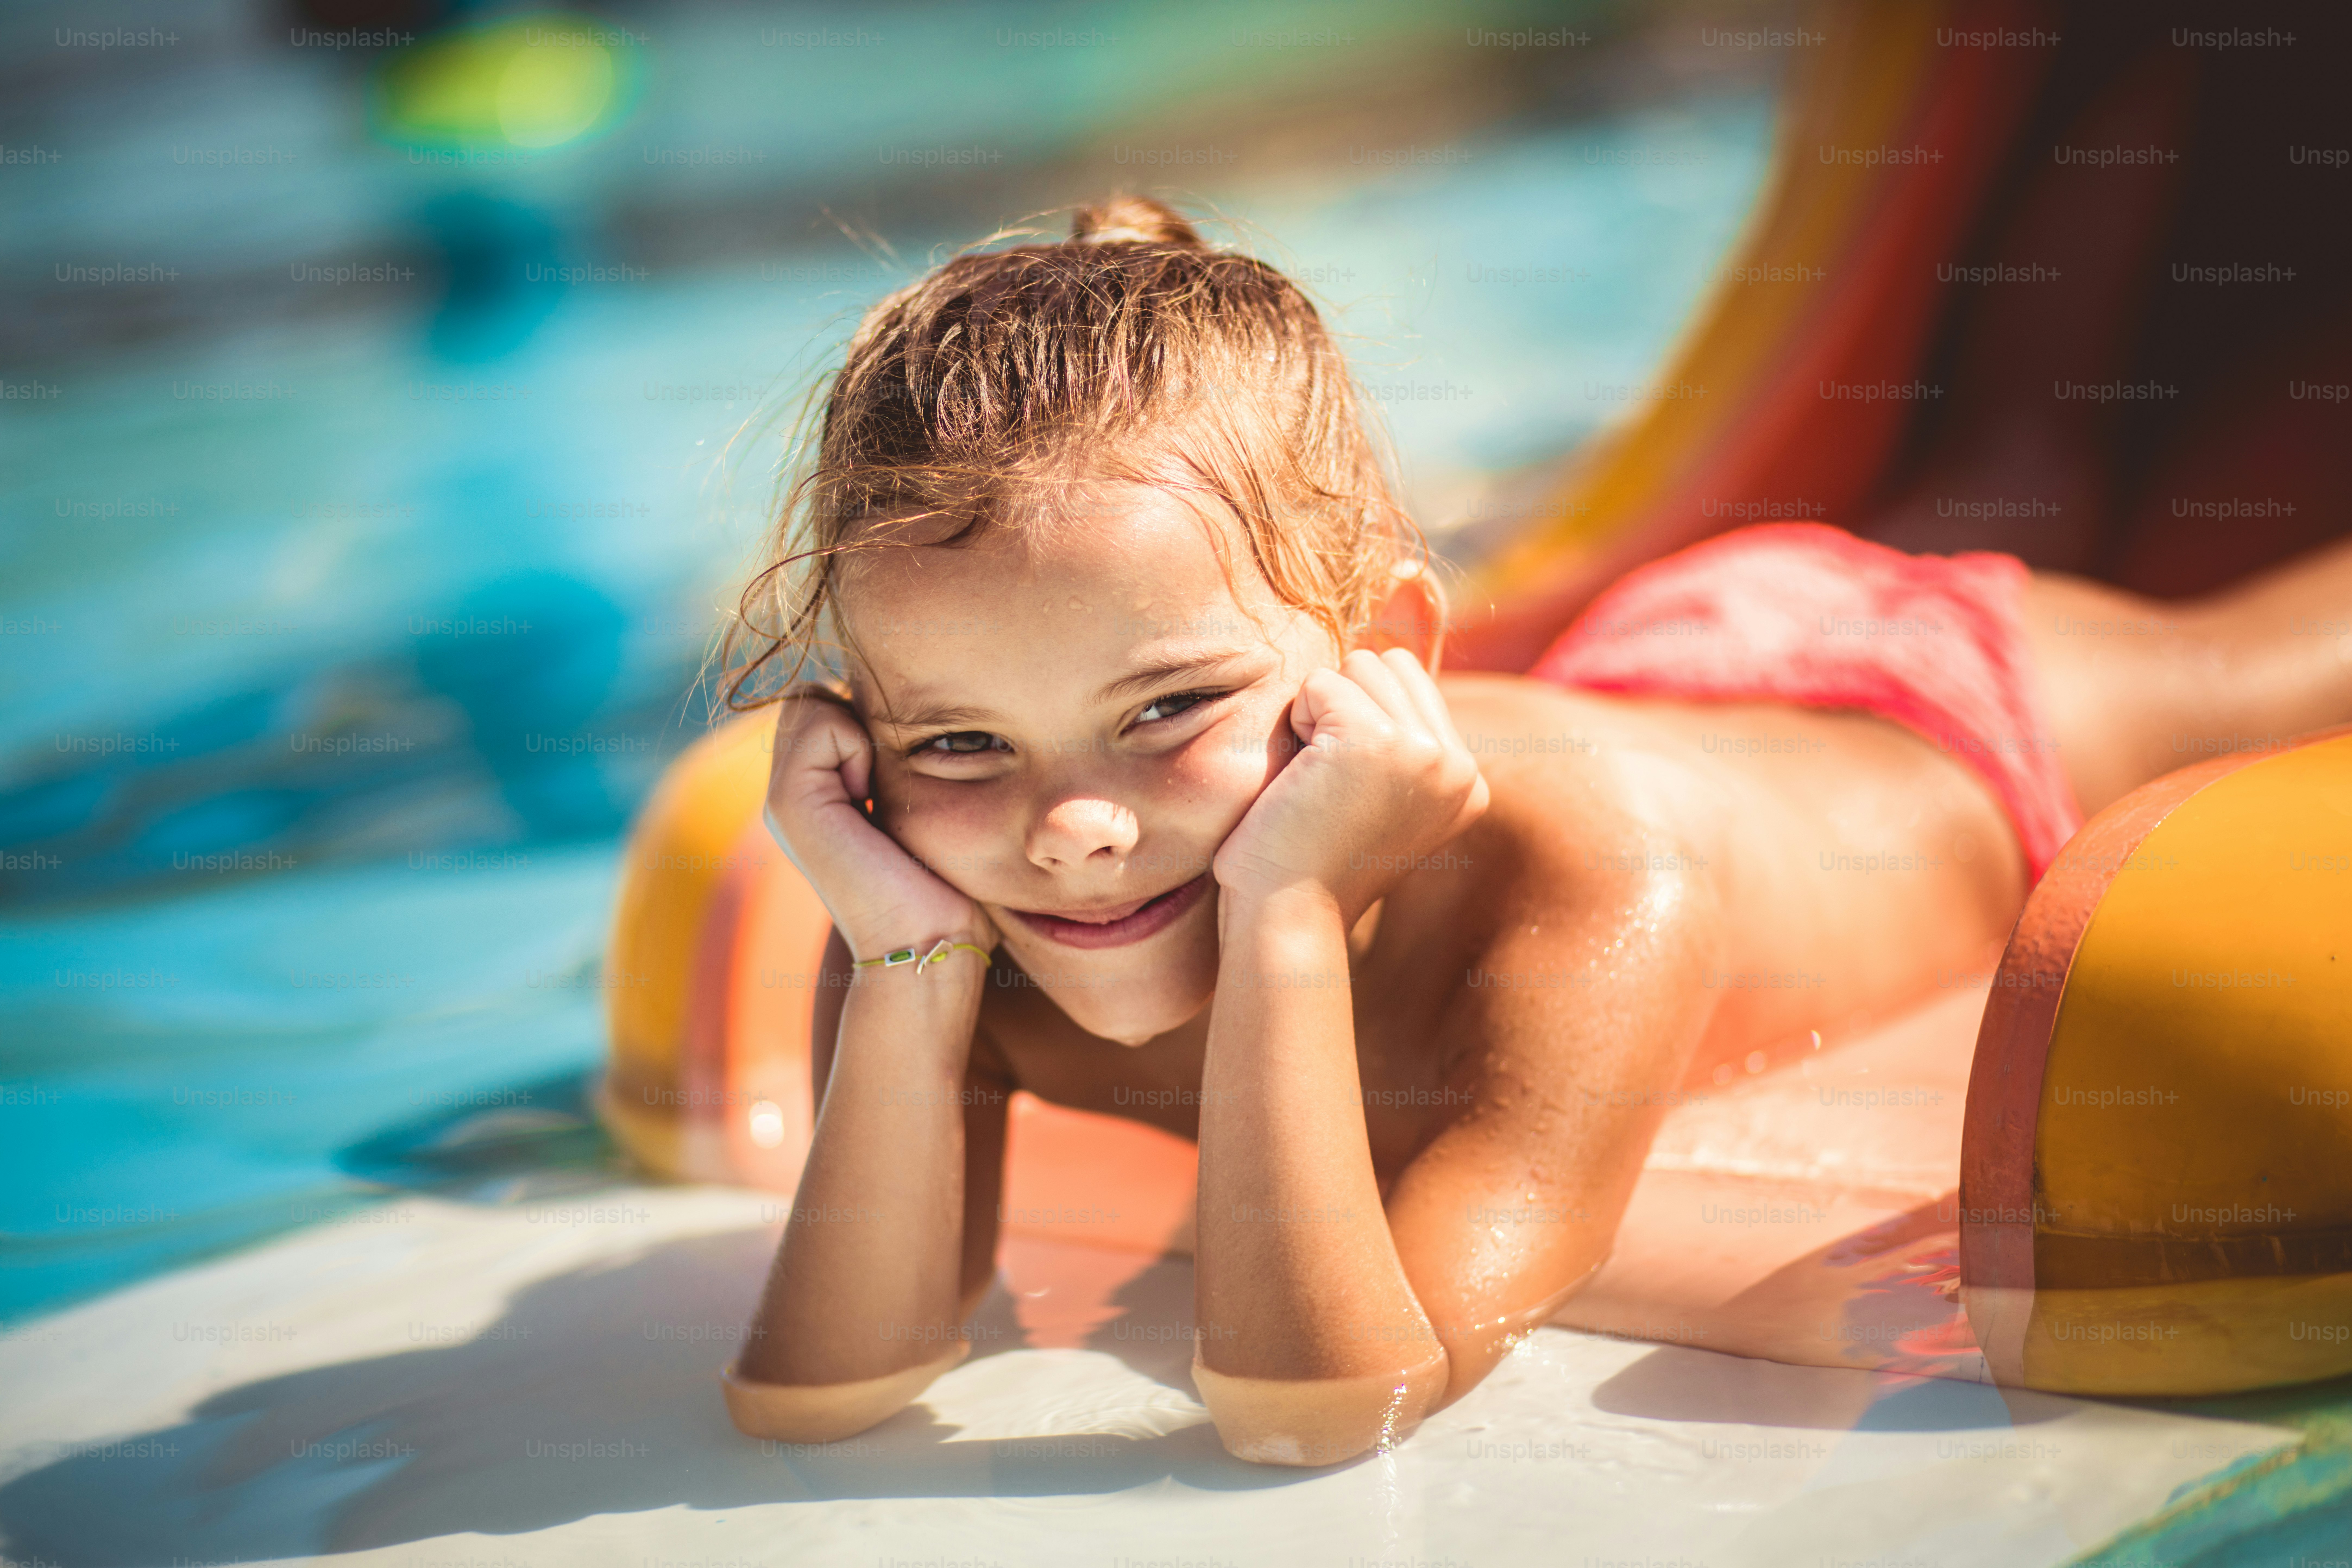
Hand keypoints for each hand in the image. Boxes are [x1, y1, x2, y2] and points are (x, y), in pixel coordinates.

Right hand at [762, 685, 996, 961]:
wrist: (929, 940)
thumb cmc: (945, 882)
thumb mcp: (919, 806)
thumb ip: (896, 762)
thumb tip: (907, 716)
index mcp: (818, 792)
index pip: (828, 701)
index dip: (869, 719)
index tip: (895, 779)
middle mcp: (792, 792)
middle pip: (816, 695)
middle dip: (860, 719)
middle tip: (886, 782)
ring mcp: (783, 796)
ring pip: (813, 699)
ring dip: (861, 730)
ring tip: (878, 791)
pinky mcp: (789, 801)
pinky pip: (818, 718)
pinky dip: (855, 742)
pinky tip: (871, 797)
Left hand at [1211, 648, 1488, 923]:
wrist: (1286, 914)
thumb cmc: (1310, 856)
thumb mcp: (1379, 793)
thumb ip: (1400, 734)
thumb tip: (1388, 647)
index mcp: (1468, 782)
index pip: (1411, 681)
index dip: (1358, 717)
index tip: (1348, 789)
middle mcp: (1459, 766)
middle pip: (1388, 665)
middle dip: (1343, 707)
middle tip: (1328, 782)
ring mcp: (1425, 751)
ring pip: (1359, 665)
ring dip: (1321, 713)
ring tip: (1318, 780)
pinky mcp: (1377, 740)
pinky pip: (1321, 682)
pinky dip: (1297, 722)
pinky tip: (1302, 780)